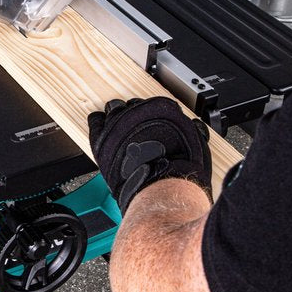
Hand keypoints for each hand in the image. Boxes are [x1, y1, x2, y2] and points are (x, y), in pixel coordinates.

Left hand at [88, 97, 211, 212]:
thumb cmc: (179, 170)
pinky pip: (95, 121)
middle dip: (135, 115)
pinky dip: (97, 121)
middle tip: (137, 126)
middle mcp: (138, 112)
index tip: (154, 122)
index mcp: (162, 108)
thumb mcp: (196, 146)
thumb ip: (191, 131)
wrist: (160, 188)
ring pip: (114, 109)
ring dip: (117, 116)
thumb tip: (192, 127)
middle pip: (133, 105)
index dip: (155, 115)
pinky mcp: (102, 140)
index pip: (155, 103)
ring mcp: (118, 125)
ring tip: (119, 125)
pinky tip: (99, 122)